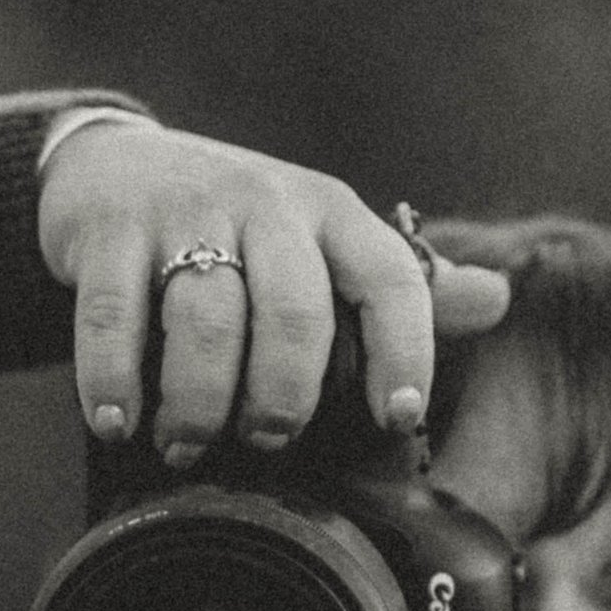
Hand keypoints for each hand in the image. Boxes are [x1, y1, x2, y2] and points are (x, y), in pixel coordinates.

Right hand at [35, 119, 508, 462]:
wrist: (115, 165)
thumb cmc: (237, 226)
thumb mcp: (323, 244)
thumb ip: (402, 285)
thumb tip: (498, 299)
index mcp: (332, 215)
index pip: (390, 279)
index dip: (405, 352)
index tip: (399, 419)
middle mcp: (268, 205)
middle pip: (296, 312)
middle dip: (286, 395)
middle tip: (267, 443)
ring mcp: (186, 212)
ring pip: (208, 320)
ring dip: (200, 402)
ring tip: (186, 445)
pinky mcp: (112, 229)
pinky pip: (116, 314)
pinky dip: (115, 378)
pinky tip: (118, 421)